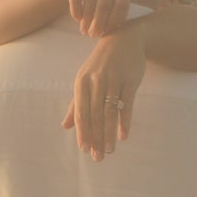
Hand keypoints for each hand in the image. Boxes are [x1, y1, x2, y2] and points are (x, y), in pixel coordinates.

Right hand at [54, 0, 131, 37]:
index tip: (107, 31)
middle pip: (105, 5)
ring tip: (84, 30)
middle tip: (93, 35)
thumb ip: (115, 12)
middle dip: (99, 23)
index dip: (115, 20)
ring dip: (87, 20)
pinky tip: (77, 18)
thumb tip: (116, 31)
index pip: (122, 4)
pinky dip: (77, 11)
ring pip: (90, 3)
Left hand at [63, 24, 145, 160]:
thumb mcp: (85, 81)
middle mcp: (96, 81)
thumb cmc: (101, 65)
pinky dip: (125, 121)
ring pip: (110, 112)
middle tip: (98, 157)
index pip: (81, 113)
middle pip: (95, 116)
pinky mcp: (130, 80)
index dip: (83, 132)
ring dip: (109, 133)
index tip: (84, 150)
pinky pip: (127, 104)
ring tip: (110, 151)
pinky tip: (124, 136)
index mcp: (82, 83)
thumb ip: (76, 104)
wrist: (124, 39)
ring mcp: (114, 80)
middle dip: (96, 138)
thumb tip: (65, 126)